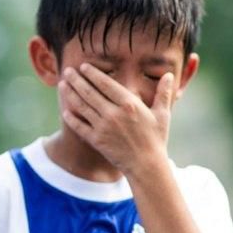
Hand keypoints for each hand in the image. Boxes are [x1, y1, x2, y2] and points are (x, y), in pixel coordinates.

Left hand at [59, 63, 173, 175]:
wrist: (146, 166)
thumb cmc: (156, 139)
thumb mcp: (163, 114)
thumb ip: (163, 93)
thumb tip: (170, 75)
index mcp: (129, 104)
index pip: (106, 84)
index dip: (93, 74)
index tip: (84, 66)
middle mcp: (114, 113)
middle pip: (90, 92)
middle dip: (76, 79)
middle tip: (67, 70)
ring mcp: (103, 127)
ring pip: (82, 106)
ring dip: (70, 94)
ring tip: (62, 84)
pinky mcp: (96, 140)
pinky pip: (79, 126)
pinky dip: (71, 117)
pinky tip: (64, 109)